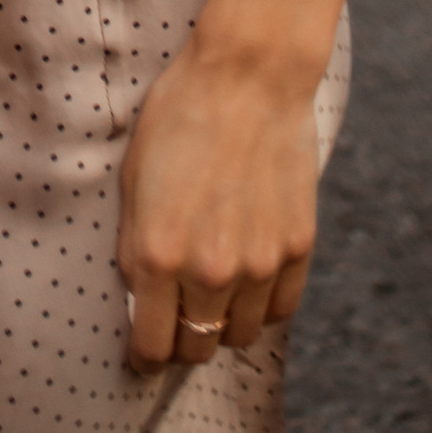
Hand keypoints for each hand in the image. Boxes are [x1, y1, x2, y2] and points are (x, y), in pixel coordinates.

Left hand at [116, 0, 341, 371]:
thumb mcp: (133, 181)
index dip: (145, 355)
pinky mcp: (298, 248)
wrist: (247, 77)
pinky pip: (281, 310)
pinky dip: (263, 306)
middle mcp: (210, 271)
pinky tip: (249, 281)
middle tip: (176, 319)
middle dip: (182, 341)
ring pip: (241, 336)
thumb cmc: (178, 118)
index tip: (143, 350)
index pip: (153, 347)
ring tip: (213, 296)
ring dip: (224, 325)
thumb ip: (135, 248)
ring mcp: (260, 264)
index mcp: (158, 255)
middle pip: (198, 349)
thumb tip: (140, 300)